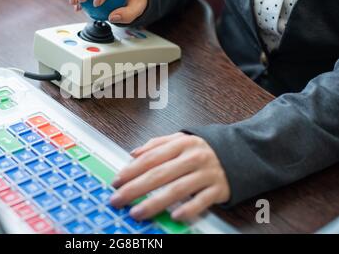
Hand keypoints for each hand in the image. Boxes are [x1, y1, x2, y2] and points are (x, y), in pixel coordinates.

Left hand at [110, 133, 230, 221]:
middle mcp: (193, 157)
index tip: (116, 181)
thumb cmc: (202, 149)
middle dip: (135, 188)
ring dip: (154, 203)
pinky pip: (201, 201)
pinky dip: (188, 209)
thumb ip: (156, 144)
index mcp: (181, 144)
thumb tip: (133, 153)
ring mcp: (206, 173)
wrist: (240, 152)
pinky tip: (174, 216)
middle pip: (159, 174)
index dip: (131, 170)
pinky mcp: (218, 189)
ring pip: (177, 190)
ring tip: (137, 212)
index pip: (151, 157)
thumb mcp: (180, 139)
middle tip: (118, 199)